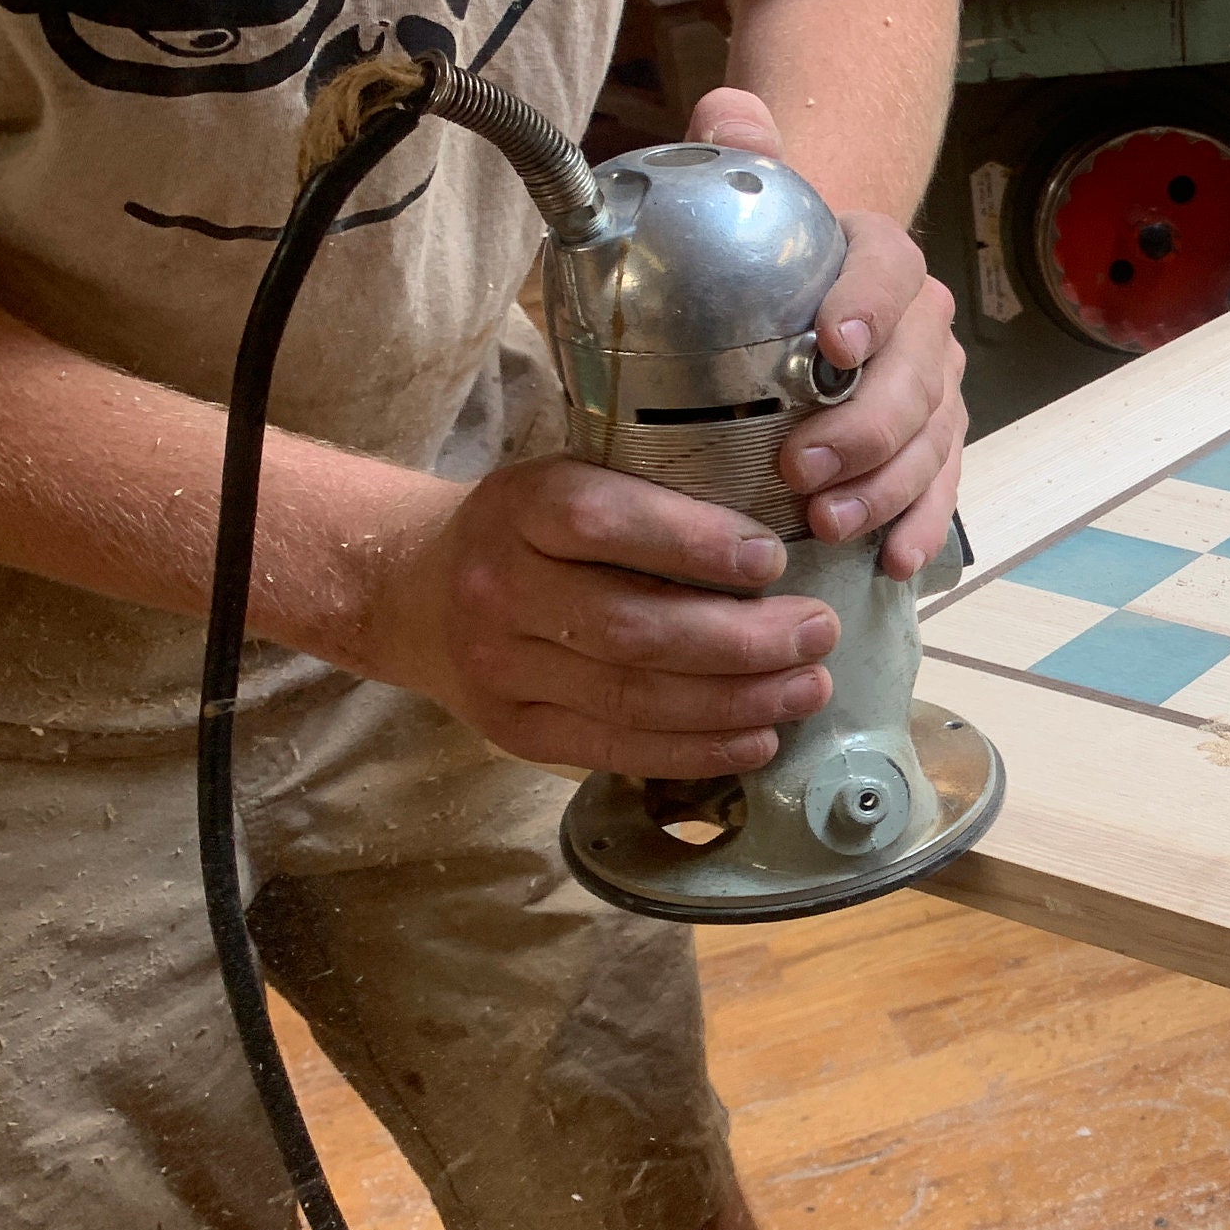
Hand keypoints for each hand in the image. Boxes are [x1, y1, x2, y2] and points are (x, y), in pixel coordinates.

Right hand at [363, 459, 839, 776]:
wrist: (412, 592)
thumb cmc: (528, 531)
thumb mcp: (568, 480)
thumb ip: (650, 496)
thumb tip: (786, 533)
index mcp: (521, 507)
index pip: (606, 522)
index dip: (696, 544)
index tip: (773, 560)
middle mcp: (500, 588)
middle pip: (633, 627)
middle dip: (743, 639)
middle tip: (817, 632)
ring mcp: (501, 670)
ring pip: (633, 697)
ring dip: (737, 700)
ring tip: (808, 688)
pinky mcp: (515, 732)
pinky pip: (617, 749)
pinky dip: (698, 750)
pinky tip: (759, 738)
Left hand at [689, 87, 966, 578]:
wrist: (805, 300)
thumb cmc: (771, 261)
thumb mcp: (750, 204)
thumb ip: (740, 154)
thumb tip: (730, 112)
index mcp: (880, 260)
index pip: (892, 269)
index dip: (868, 306)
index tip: (829, 347)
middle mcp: (922, 326)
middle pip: (918, 375)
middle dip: (866, 428)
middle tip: (801, 467)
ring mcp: (935, 391)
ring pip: (932, 440)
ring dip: (887, 488)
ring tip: (830, 524)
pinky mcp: (934, 448)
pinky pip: (942, 488)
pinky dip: (921, 525)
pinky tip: (891, 559)